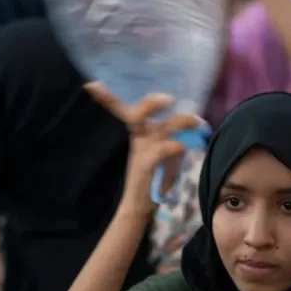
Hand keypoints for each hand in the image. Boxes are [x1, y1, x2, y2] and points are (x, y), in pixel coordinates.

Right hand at [84, 84, 201, 213]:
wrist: (140, 205)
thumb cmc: (154, 175)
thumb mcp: (162, 150)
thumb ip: (171, 134)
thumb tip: (191, 118)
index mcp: (137, 132)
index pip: (120, 109)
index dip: (106, 97)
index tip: (92, 84)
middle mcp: (136, 138)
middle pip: (137, 114)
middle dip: (151, 103)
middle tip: (170, 99)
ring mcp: (140, 151)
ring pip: (157, 129)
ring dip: (180, 121)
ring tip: (197, 121)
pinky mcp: (146, 166)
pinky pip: (161, 150)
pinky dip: (175, 145)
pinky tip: (185, 146)